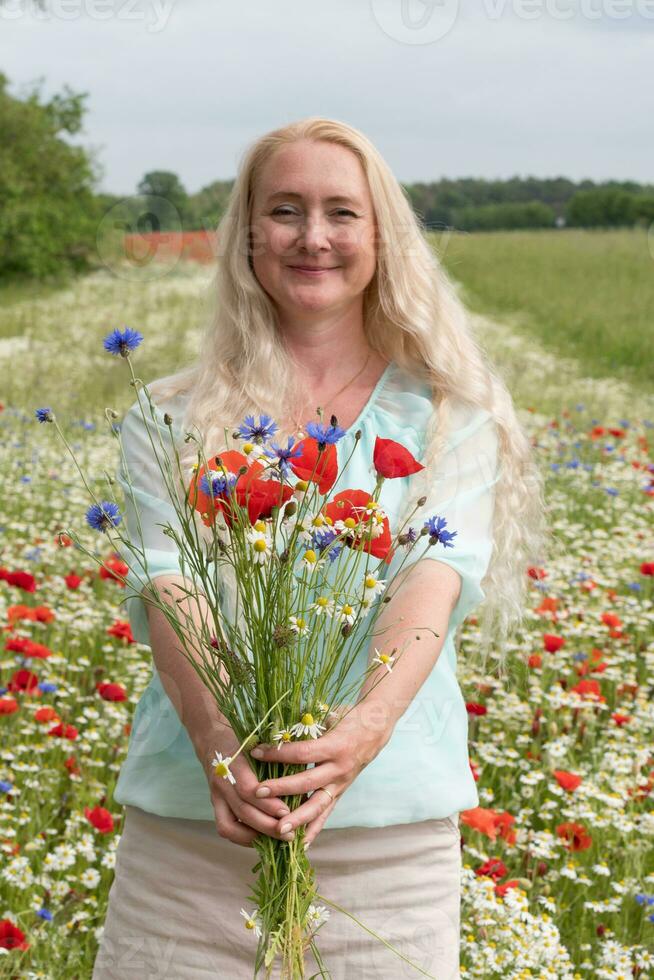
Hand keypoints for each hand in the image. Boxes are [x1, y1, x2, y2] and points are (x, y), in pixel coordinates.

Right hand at [196, 732, 298, 848]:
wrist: (213, 739)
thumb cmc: (245, 739)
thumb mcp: (260, 742)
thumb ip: (276, 759)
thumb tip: (302, 781)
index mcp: (234, 762)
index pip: (248, 789)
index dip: (268, 804)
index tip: (288, 811)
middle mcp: (222, 781)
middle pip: (242, 811)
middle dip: (267, 826)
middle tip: (290, 834)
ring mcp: (216, 795)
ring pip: (230, 825)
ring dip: (255, 837)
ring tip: (277, 841)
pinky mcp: (215, 805)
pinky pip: (224, 828)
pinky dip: (242, 838)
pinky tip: (261, 839)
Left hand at [248, 703, 388, 847]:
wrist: (375, 730)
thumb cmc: (348, 717)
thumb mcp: (329, 714)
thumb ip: (306, 724)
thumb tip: (276, 726)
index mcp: (335, 746)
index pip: (302, 753)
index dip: (278, 753)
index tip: (256, 751)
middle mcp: (339, 768)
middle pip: (306, 782)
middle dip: (280, 789)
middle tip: (257, 792)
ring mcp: (341, 784)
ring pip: (318, 806)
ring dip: (297, 819)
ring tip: (278, 830)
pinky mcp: (340, 793)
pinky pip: (326, 814)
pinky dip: (313, 830)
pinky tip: (300, 845)